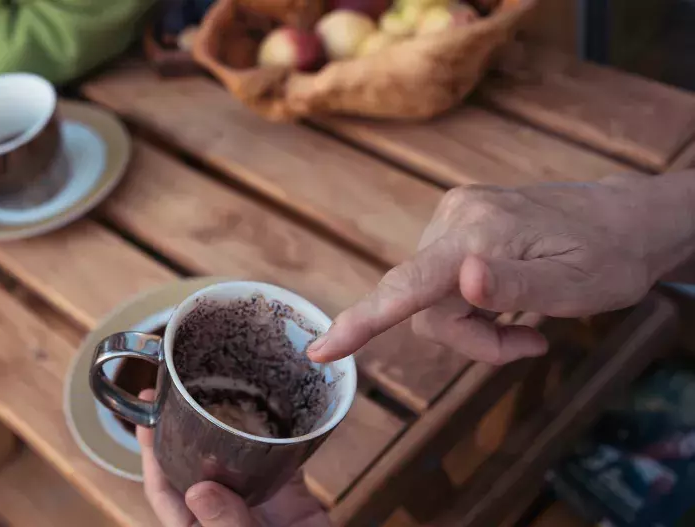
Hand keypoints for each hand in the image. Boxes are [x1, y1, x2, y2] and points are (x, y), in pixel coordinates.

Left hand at [137, 390, 329, 526]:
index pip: (164, 489)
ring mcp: (258, 503)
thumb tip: (198, 491)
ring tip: (217, 387)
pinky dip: (279, 434)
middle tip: (173, 388)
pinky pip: (281, 459)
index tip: (145, 418)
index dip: (151, 454)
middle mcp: (224, 511)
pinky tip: (274, 407)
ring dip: (228, 425)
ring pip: (237, 457)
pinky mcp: (292, 497)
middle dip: (183, 427)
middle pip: (195, 464)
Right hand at [308, 173, 694, 364]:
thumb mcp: (581, 284)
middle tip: (527, 346)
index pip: (410, 285)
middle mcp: (454, 217)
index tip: (322, 349)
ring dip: (471, 325)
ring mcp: (453, 215)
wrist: (628, 219)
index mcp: (480, 234)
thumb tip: (463, 280)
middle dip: (468, 338)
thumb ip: (518, 284)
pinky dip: (470, 305)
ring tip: (526, 325)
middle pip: (423, 305)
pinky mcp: (456, 220)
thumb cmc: (613, 258)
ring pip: (430, 297)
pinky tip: (507, 299)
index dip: (364, 321)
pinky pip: (441, 279)